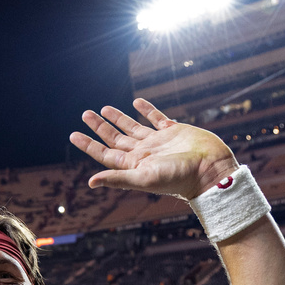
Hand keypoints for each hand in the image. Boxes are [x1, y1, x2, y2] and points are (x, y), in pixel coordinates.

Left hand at [69, 99, 237, 199]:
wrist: (211, 171)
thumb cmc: (178, 179)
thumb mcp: (144, 178)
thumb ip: (117, 179)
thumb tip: (90, 182)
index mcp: (134, 164)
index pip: (105, 153)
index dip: (89, 144)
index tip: (73, 134)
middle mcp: (143, 153)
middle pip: (115, 138)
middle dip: (100, 126)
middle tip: (85, 114)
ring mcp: (158, 142)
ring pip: (133, 127)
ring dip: (118, 118)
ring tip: (103, 108)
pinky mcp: (174, 131)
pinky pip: (156, 118)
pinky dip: (146, 109)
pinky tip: (136, 102)